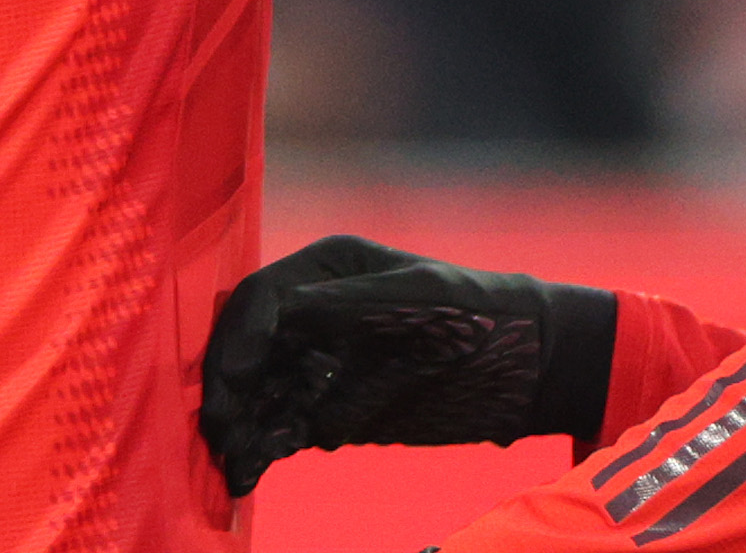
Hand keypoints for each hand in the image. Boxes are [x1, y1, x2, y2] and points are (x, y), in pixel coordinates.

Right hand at [199, 235, 616, 499]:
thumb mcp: (414, 301)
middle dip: (228, 388)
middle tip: (219, 430)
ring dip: (238, 425)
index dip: (238, 338)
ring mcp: (318, 364)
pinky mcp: (329, 409)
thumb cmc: (476, 316)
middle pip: (247, 348)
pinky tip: (248, 475)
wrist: (526, 369)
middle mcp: (311, 315)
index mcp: (327, 270)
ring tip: (231, 463)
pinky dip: (261, 449)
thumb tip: (280, 313)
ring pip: (257, 393)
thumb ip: (347, 305)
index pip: (261, 300)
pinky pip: (281, 427)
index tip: (232, 379)